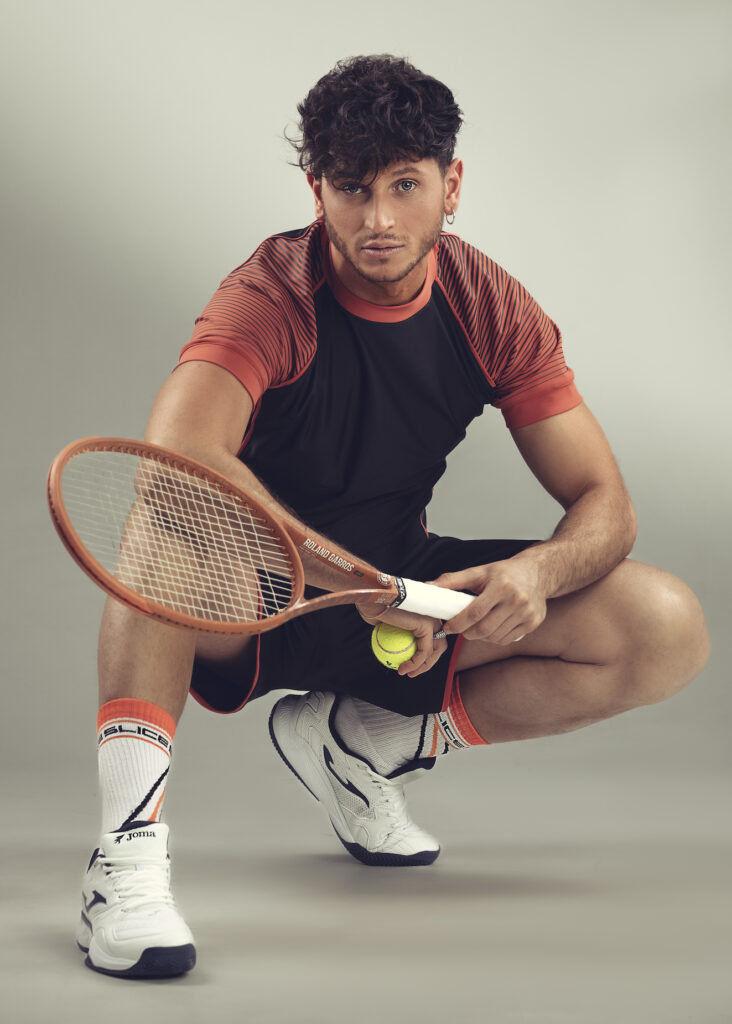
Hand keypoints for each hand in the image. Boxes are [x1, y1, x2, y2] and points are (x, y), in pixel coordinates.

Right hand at [356, 600, 447, 677]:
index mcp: (426, 612)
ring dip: (422, 667)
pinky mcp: (426, 625)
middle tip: (411, 672)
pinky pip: (423, 652)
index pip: (433, 637)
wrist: (371, 597)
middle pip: (439, 645)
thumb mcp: (384, 623)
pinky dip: (415, 664)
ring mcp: (432, 619)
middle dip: (427, 663)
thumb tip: (393, 647)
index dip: (425, 654)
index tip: (409, 665)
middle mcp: (433, 614)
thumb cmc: (373, 606)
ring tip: (406, 673)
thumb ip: (393, 632)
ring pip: (435, 650)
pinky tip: (403, 669)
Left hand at [427, 557, 547, 643]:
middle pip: (484, 629)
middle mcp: (516, 600)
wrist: (537, 573)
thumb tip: (429, 586)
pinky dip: (495, 638)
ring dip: (481, 637)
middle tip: (461, 629)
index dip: (458, 623)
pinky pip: (507, 639)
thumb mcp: (479, 571)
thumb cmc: (505, 572)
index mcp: (501, 586)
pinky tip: (492, 628)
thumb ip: (453, 580)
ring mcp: (527, 613)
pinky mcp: (533, 623)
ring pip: (495, 637)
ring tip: (477, 627)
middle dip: (467, 633)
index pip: (475, 612)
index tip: (448, 627)